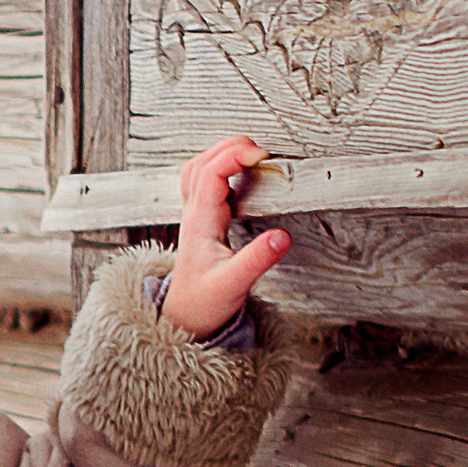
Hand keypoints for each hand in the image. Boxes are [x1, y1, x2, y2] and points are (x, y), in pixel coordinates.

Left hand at [158, 135, 289, 341]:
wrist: (185, 319)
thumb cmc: (203, 304)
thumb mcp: (234, 284)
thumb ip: (258, 259)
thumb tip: (282, 235)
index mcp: (200, 222)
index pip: (211, 173)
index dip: (234, 155)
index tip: (262, 155)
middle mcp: (193, 214)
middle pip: (202, 162)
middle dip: (230, 147)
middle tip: (261, 150)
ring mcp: (194, 216)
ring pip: (198, 169)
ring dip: (222, 154)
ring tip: (250, 154)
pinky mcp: (201, 221)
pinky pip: (203, 182)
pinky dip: (220, 168)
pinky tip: (236, 173)